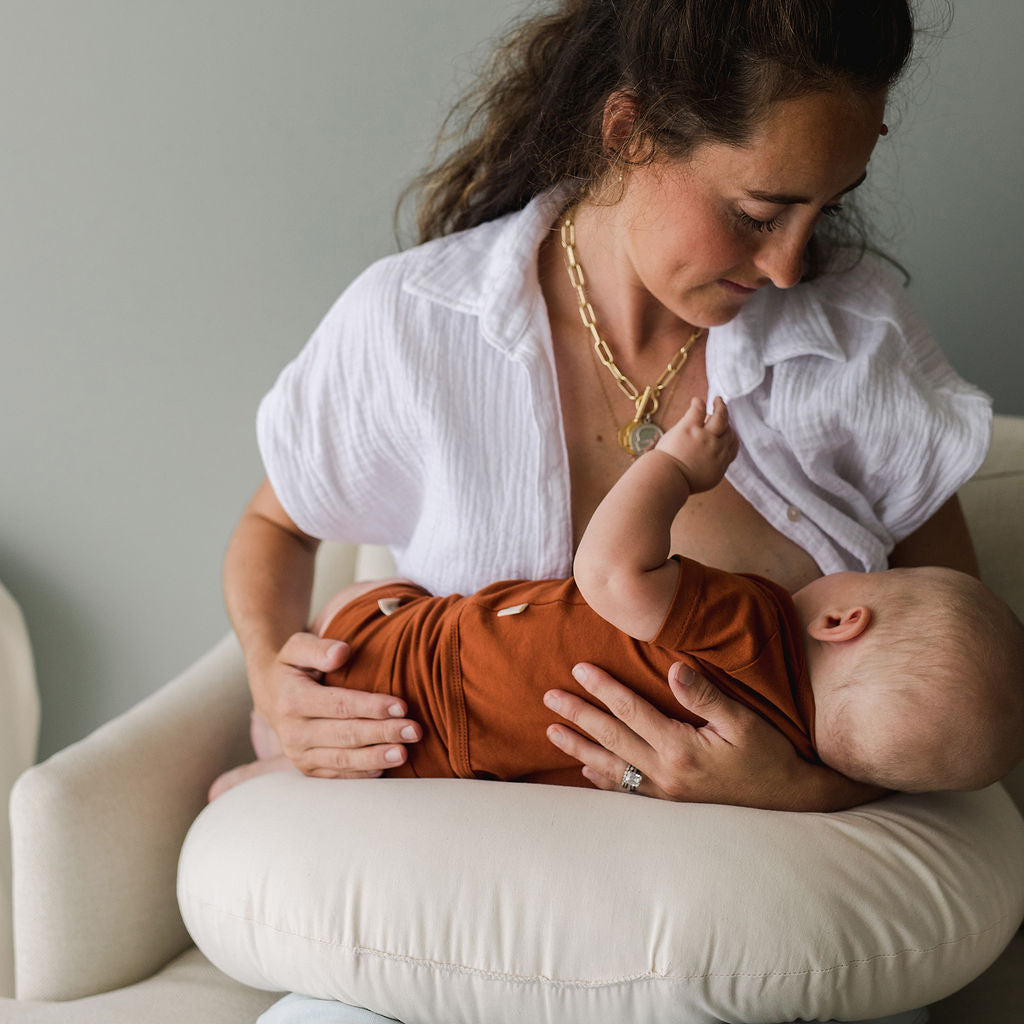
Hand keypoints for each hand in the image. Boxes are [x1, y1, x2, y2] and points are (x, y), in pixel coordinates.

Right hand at [250, 631, 420, 777]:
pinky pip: (337, 774)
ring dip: (376, 758)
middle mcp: (293, 732)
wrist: (271, 693)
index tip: (402, 705)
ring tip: (404, 753)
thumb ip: (319, 648)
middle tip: (414, 730)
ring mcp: (299, 754)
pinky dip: (362, 773)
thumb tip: (342, 652)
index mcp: (292, 699)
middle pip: (345, 735)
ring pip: (342, 759)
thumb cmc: (293, 666)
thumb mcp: (298, 647)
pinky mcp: (307, 768)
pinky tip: (386, 766)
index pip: (338, 705)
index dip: (371, 706)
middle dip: (382, 733)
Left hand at [544, 662, 878, 809]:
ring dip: (580, 747)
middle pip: (611, 738)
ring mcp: (666, 791)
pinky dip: (603, 778)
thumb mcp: (744, 721)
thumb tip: (675, 669)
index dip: (603, 688)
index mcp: (680, 748)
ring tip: (552, 733)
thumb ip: (705, 696)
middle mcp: (666, 773)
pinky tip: (586, 769)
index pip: (631, 710)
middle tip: (549, 698)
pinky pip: (628, 790)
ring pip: (611, 766)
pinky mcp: (671, 802)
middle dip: (578, 716)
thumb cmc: (770, 754)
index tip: (579, 669)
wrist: (789, 798)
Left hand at [656, 396, 737, 493]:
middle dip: (726, 424)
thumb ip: (712, 468)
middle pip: (728, 431)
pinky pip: (698, 410)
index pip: (733, 446)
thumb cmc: (680, 482)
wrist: (667, 480)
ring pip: (720, 417)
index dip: (731, 437)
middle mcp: (716, 448)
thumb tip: (712, 463)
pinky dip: (698, 404)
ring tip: (717, 401)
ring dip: (720, 407)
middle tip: (722, 415)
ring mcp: (704, 436)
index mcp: (720, 462)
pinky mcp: (690, 428)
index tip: (728, 433)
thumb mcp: (705, 480)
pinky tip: (697, 400)